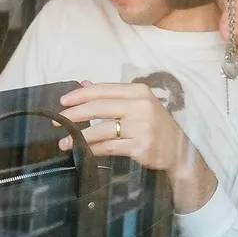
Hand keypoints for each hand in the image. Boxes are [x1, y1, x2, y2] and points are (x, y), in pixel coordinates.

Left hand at [57, 82, 191, 174]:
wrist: (180, 152)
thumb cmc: (156, 126)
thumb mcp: (139, 105)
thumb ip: (112, 95)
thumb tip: (84, 84)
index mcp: (140, 92)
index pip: (103, 90)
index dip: (80, 95)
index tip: (62, 101)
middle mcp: (141, 106)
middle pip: (99, 107)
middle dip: (74, 114)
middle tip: (57, 121)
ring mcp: (142, 127)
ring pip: (101, 130)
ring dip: (79, 137)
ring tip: (64, 142)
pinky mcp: (140, 147)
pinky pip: (109, 147)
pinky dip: (93, 149)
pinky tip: (83, 151)